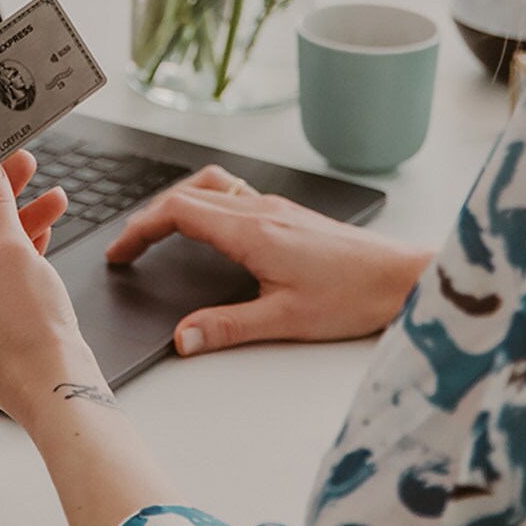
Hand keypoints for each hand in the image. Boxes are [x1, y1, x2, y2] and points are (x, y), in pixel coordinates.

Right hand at [106, 166, 433, 356]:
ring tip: (161, 227)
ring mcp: (277, 208)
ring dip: (179, 201)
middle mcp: (261, 210)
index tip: (121, 252)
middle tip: (129, 248)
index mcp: (251, 230)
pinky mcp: (291, 215)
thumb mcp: (285, 320)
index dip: (141, 229)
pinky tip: (214, 226)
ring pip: (213, 186)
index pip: (178, 212)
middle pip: (188, 195)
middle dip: (150, 218)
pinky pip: (236, 193)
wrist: (405, 278)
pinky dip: (208, 202)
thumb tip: (182, 338)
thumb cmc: (354, 296)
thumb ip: (227, 327)